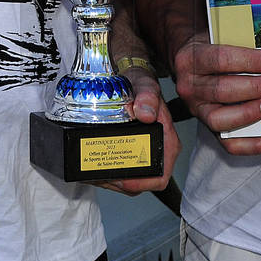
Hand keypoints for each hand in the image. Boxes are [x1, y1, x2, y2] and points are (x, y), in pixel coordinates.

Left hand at [100, 61, 180, 194]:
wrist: (132, 78)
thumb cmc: (141, 84)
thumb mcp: (145, 85)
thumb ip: (147, 96)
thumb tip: (146, 113)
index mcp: (168, 142)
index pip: (160, 176)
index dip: (142, 183)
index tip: (122, 180)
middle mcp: (158, 151)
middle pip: (141, 182)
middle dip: (119, 183)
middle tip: (99, 174)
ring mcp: (144, 154)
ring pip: (130, 180)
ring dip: (111, 179)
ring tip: (92, 171)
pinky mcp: (132, 152)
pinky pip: (122, 171)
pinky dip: (107, 172)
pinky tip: (93, 165)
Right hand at [173, 36, 260, 156]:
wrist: (190, 64)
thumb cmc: (210, 51)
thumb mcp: (218, 38)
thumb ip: (240, 44)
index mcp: (190, 60)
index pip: (220, 60)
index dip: (248, 61)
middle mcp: (189, 87)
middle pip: (222, 90)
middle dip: (255, 88)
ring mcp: (197, 110)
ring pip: (221, 119)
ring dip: (250, 113)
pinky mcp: (208, 127)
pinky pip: (229, 144)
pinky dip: (254, 145)